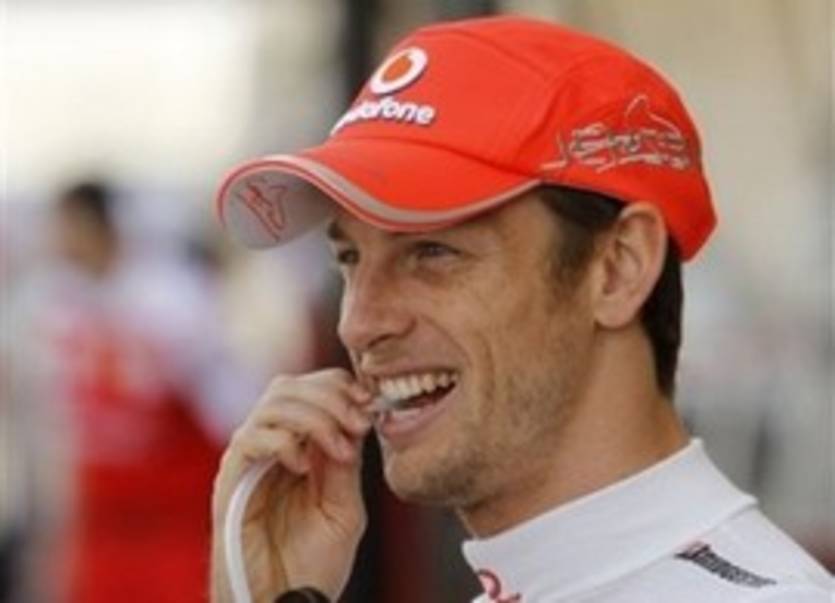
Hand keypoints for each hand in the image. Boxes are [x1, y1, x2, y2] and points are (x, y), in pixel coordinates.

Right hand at [211, 369, 372, 602]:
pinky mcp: (231, 481)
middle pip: (289, 386)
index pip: (312, 389)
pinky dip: (282, 442)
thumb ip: (345, 464)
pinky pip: (250, 438)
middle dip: (330, 397)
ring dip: (314, 417)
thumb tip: (355, 419)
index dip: (341, 387)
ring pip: (272, 404)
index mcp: (298, 446)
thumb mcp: (343, 507)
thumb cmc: (312, 564)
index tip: (370, 404)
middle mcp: (270, 446)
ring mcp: (248, 461)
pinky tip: (301, 468)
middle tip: (358, 424)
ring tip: (338, 450)